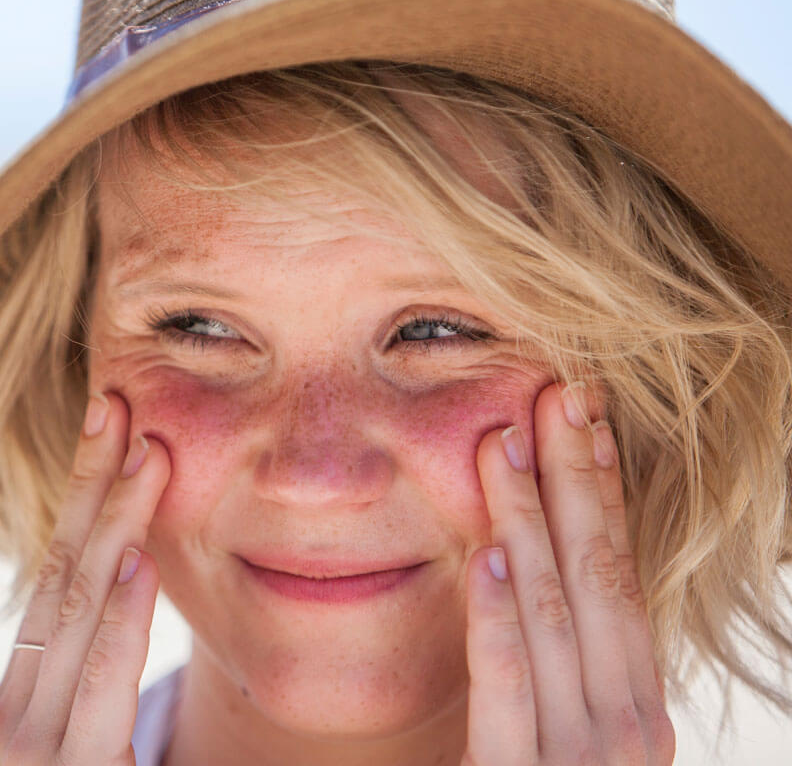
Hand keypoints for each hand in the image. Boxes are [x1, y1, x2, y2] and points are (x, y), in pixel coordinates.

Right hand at [0, 391, 169, 765]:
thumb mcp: (90, 730)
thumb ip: (95, 659)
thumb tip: (128, 562)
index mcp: (20, 694)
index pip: (57, 572)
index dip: (84, 492)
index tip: (117, 422)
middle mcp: (8, 715)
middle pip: (59, 576)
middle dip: (93, 486)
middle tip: (121, 406)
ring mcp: (24, 749)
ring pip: (72, 614)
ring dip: (112, 526)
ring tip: (145, 455)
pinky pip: (90, 684)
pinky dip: (113, 621)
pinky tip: (136, 563)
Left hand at [463, 381, 675, 764]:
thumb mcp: (562, 731)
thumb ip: (556, 663)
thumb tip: (524, 563)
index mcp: (632, 703)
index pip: (617, 575)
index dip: (601, 491)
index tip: (580, 416)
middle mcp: (625, 726)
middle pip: (599, 580)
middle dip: (577, 482)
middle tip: (557, 392)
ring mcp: (582, 762)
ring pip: (558, 619)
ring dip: (531, 524)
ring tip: (507, 445)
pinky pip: (511, 695)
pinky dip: (503, 624)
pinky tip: (488, 561)